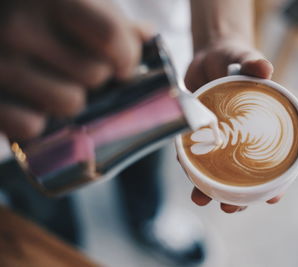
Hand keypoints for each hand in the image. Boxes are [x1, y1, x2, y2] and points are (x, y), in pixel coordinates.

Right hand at [0, 0, 143, 139]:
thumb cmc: (34, 10)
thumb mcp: (73, 1)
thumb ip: (109, 19)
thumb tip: (147, 36)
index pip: (112, 36)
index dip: (127, 57)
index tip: (123, 66)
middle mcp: (19, 25)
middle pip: (96, 74)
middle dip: (98, 78)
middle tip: (82, 70)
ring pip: (70, 103)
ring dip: (71, 100)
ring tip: (57, 85)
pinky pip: (31, 127)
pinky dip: (38, 122)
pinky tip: (32, 103)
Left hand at [184, 39, 280, 212]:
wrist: (209, 56)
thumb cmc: (234, 59)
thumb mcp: (245, 59)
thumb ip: (254, 63)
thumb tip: (265, 69)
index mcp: (261, 126)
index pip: (276, 160)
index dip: (276, 184)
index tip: (271, 200)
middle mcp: (242, 137)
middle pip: (244, 174)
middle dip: (238, 197)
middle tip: (229, 209)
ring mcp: (220, 138)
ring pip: (218, 170)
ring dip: (210, 189)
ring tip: (201, 199)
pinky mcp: (199, 133)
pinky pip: (195, 153)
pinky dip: (190, 164)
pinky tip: (186, 170)